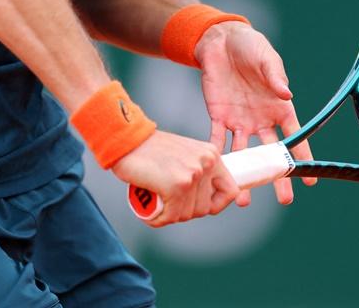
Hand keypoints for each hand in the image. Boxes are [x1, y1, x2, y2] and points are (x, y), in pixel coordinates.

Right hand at [110, 130, 237, 226]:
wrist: (127, 141)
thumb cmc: (150, 150)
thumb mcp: (185, 155)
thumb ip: (198, 171)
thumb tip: (207, 201)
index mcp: (212, 155)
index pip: (231, 191)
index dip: (217, 204)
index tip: (199, 205)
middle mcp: (207, 163)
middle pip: (204, 209)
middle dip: (184, 210)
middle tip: (167, 201)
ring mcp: (193, 175)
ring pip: (186, 215)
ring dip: (169, 215)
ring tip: (156, 202)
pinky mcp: (176, 186)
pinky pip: (170, 217)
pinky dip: (157, 219)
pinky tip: (148, 210)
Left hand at [196, 21, 314, 206]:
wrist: (221, 40)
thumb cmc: (250, 47)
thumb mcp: (267, 59)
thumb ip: (275, 77)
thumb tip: (287, 94)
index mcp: (279, 107)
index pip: (295, 136)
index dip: (302, 156)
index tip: (310, 178)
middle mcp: (262, 119)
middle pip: (270, 154)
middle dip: (276, 176)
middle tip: (284, 199)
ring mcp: (240, 120)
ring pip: (243, 153)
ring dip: (244, 174)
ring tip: (244, 199)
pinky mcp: (218, 115)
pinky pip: (217, 138)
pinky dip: (216, 153)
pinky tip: (216, 171)